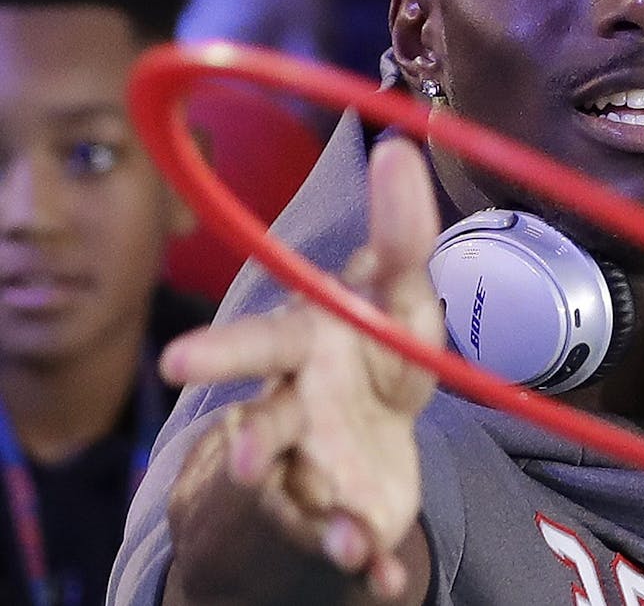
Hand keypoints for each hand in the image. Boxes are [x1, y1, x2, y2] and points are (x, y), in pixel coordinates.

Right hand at [162, 138, 443, 601]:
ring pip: (304, 495)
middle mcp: (293, 413)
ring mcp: (314, 469)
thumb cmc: (372, 351)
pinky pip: (353, 544)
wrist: (373, 433)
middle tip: (239, 458)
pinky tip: (389, 581)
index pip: (261, 345)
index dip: (224, 353)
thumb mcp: (398, 291)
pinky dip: (371, 564)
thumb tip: (399, 145)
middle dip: (249, 442)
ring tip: (350, 539)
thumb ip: (400, 232)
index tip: (179, 361)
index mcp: (302, 350)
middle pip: (262, 428)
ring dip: (322, 517)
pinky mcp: (347, 514)